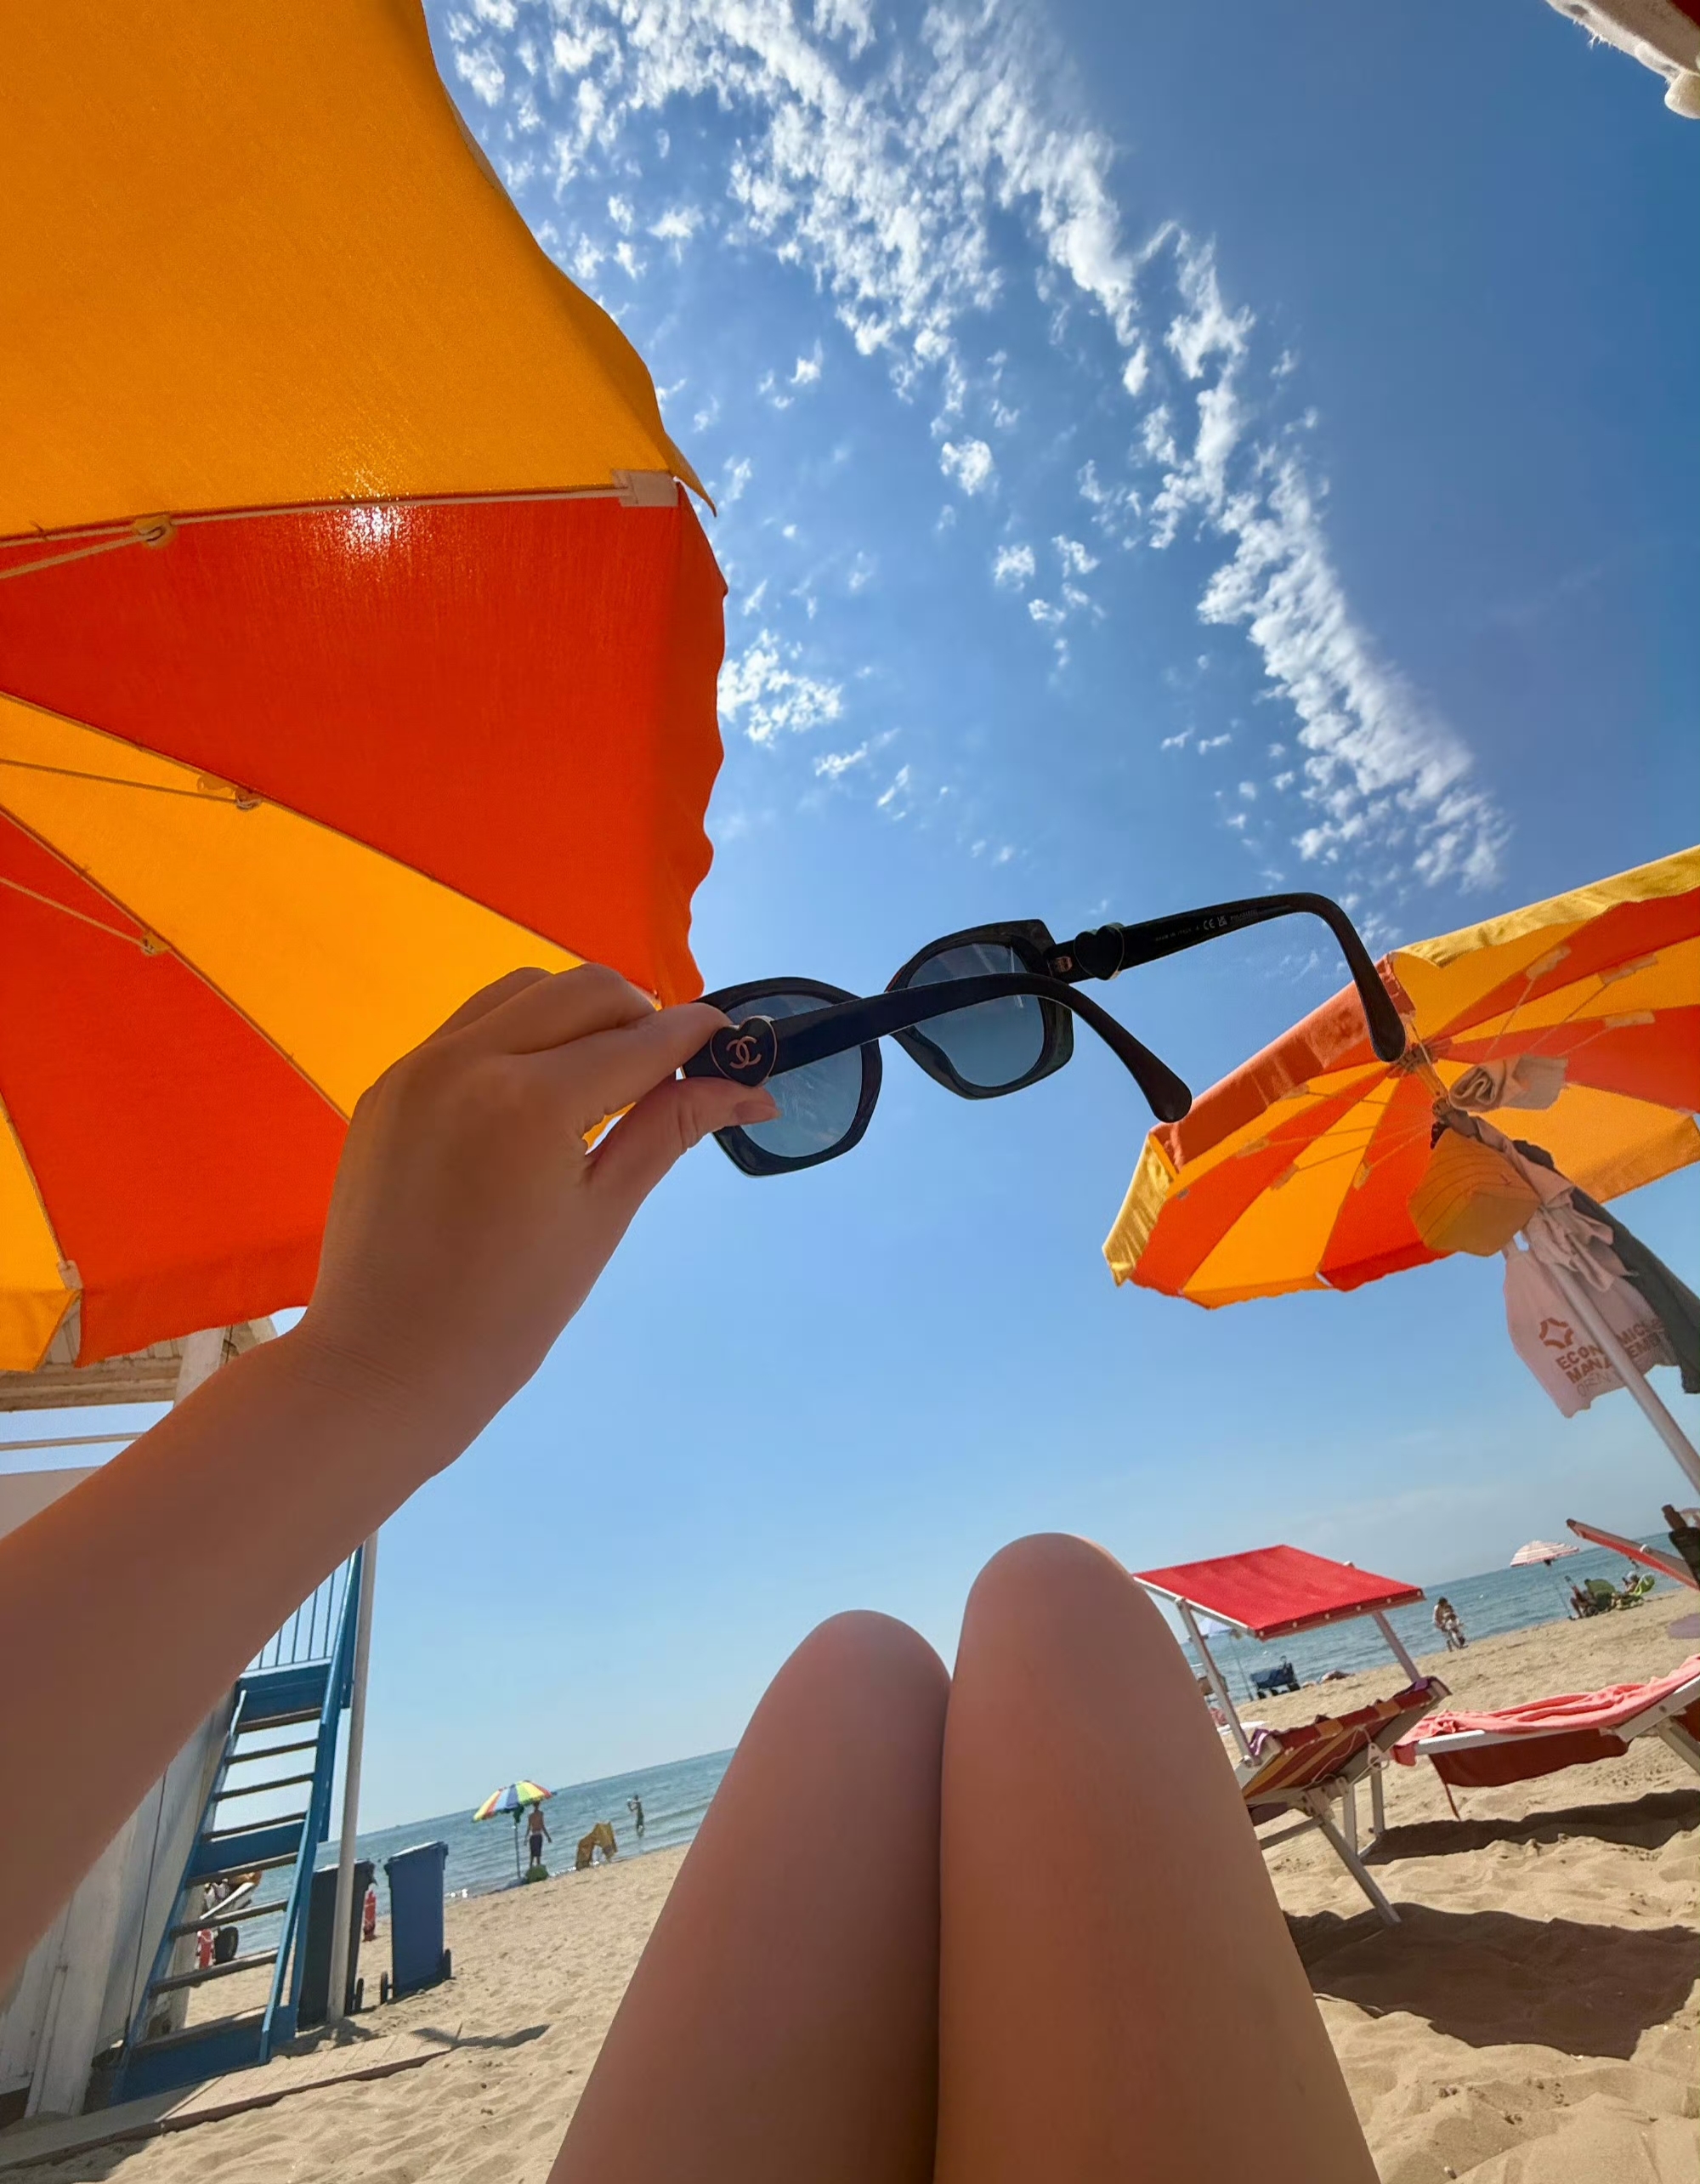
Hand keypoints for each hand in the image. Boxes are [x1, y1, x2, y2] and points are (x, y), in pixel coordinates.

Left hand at [289, 965, 776, 1455]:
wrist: (381, 1365)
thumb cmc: (507, 1315)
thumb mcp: (601, 1217)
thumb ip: (668, 1131)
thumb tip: (748, 1087)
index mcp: (530, 1101)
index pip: (639, 1040)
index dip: (698, 1037)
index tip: (735, 1046)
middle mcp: (469, 1059)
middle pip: (584, 990)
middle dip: (640, 1018)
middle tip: (665, 1077)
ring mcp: (419, 1066)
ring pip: (522, 991)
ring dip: (576, 1016)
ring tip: (599, 1083)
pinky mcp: (390, 1085)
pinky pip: (469, 1027)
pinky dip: (518, 1038)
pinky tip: (532, 1101)